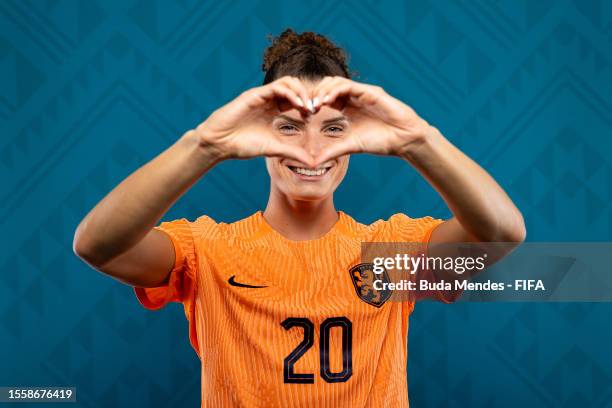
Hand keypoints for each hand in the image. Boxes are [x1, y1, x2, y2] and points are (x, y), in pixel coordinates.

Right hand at [195, 76, 314, 165]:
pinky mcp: (254, 94)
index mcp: (273, 109)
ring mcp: (261, 95)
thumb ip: (292, 152)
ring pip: (288, 82)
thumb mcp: (273, 149)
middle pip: (295, 86)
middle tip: (315, 109)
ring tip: (308, 107)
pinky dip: (290, 93)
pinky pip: (277, 87)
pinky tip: (298, 104)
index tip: (314, 116)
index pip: (296, 99)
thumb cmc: (242, 145)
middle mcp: (268, 99)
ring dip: (301, 92)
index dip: (307, 104)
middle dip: (308, 95)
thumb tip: (312, 162)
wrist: (220, 144)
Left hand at [309, 76, 432, 164]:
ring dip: (322, 91)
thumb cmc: (380, 142)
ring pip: (336, 82)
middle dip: (314, 94)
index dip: (313, 102)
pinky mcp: (370, 92)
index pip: (325, 97)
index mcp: (348, 107)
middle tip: (305, 108)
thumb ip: (332, 151)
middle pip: (327, 86)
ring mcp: (362, 92)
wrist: (404, 140)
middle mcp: (354, 97)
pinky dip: (335, 91)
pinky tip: (326, 101)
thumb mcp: (351, 146)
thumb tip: (312, 163)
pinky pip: (348, 85)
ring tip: (313, 104)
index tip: (302, 114)